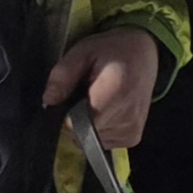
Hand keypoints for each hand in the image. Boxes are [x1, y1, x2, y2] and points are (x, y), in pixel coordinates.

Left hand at [43, 23, 161, 152]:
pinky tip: (106, 110)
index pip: (75, 123)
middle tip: (85, 94)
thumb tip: (48, 101)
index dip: (65, 113)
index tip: (69, 97)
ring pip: (90, 139)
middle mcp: (126, 117)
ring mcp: (130, 131)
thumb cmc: (113, 50)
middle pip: (82, 133)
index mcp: (114, 94)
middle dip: (75, 117)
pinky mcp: (132, 138)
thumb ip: (63, 75)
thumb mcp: (82, 51)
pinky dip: (98, 129)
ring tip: (97, 100)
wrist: (144, 54)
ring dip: (87, 124)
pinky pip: (103, 141)